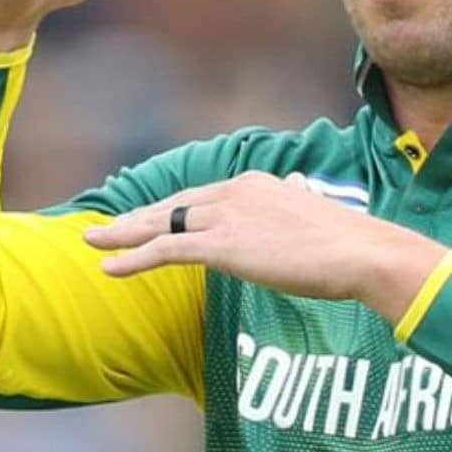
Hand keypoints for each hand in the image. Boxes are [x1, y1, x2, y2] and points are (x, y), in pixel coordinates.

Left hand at [82, 172, 448, 320]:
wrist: (359, 252)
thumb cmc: (347, 244)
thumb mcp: (316, 214)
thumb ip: (296, 203)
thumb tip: (298, 188)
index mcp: (255, 184)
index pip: (201, 197)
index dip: (171, 208)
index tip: (151, 218)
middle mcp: (235, 192)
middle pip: (173, 204)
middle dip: (137, 216)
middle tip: (105, 226)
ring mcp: (226, 217)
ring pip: (161, 224)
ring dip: (123, 234)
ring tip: (92, 242)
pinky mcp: (222, 246)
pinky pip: (165, 249)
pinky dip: (133, 257)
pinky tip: (109, 267)